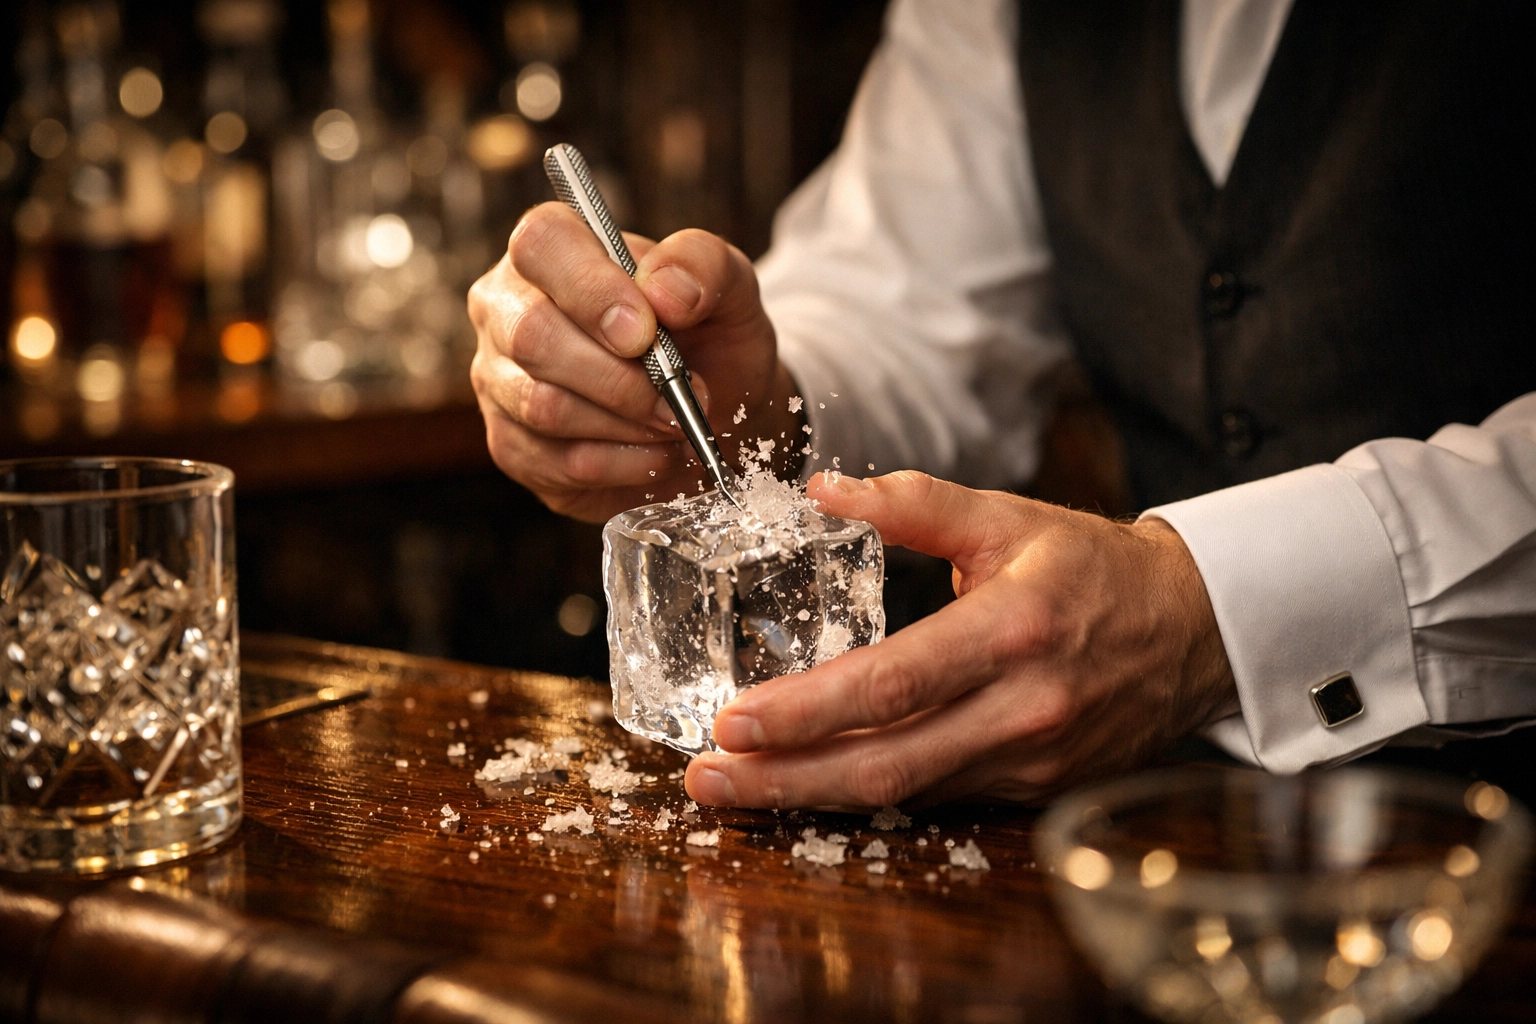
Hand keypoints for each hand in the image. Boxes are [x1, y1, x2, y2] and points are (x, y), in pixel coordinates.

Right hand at [468, 203, 799, 521]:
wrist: (713, 412)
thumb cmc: (710, 338)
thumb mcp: (729, 285)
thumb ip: (702, 264)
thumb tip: (664, 290)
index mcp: (553, 250)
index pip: (541, 243)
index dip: (592, 289)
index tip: (645, 333)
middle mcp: (508, 308)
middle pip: (532, 335)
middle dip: (620, 377)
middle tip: (680, 395)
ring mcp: (499, 379)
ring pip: (543, 405)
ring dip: (627, 423)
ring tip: (675, 423)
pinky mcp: (510, 445)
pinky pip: (555, 461)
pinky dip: (622, 463)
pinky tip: (656, 454)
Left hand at [684, 471, 1236, 806]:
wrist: (1194, 630)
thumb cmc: (1093, 568)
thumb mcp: (1009, 518)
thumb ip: (915, 501)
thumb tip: (822, 487)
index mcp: (1012, 630)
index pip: (891, 685)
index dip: (806, 712)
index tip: (731, 722)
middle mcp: (1021, 708)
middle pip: (885, 764)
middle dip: (784, 780)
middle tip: (705, 779)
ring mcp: (1030, 760)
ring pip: (906, 794)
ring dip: (813, 797)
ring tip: (736, 788)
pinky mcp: (1033, 788)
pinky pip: (937, 797)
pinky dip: (869, 796)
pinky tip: (812, 786)